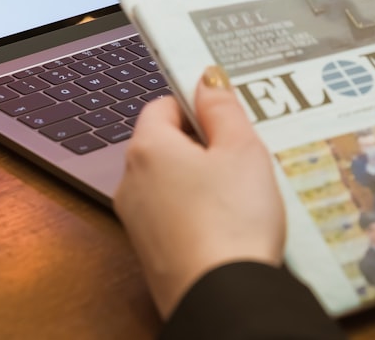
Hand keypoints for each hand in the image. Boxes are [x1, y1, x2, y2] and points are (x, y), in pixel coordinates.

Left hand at [113, 66, 285, 318]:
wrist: (223, 296)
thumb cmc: (232, 222)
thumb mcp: (242, 150)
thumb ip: (223, 108)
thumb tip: (207, 79)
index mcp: (147, 148)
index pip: (163, 105)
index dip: (197, 105)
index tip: (227, 114)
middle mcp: (131, 182)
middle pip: (166, 145)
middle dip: (204, 146)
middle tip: (243, 156)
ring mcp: (137, 220)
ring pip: (170, 183)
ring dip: (202, 182)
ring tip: (242, 194)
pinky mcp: (151, 252)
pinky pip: (174, 216)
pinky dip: (198, 214)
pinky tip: (229, 225)